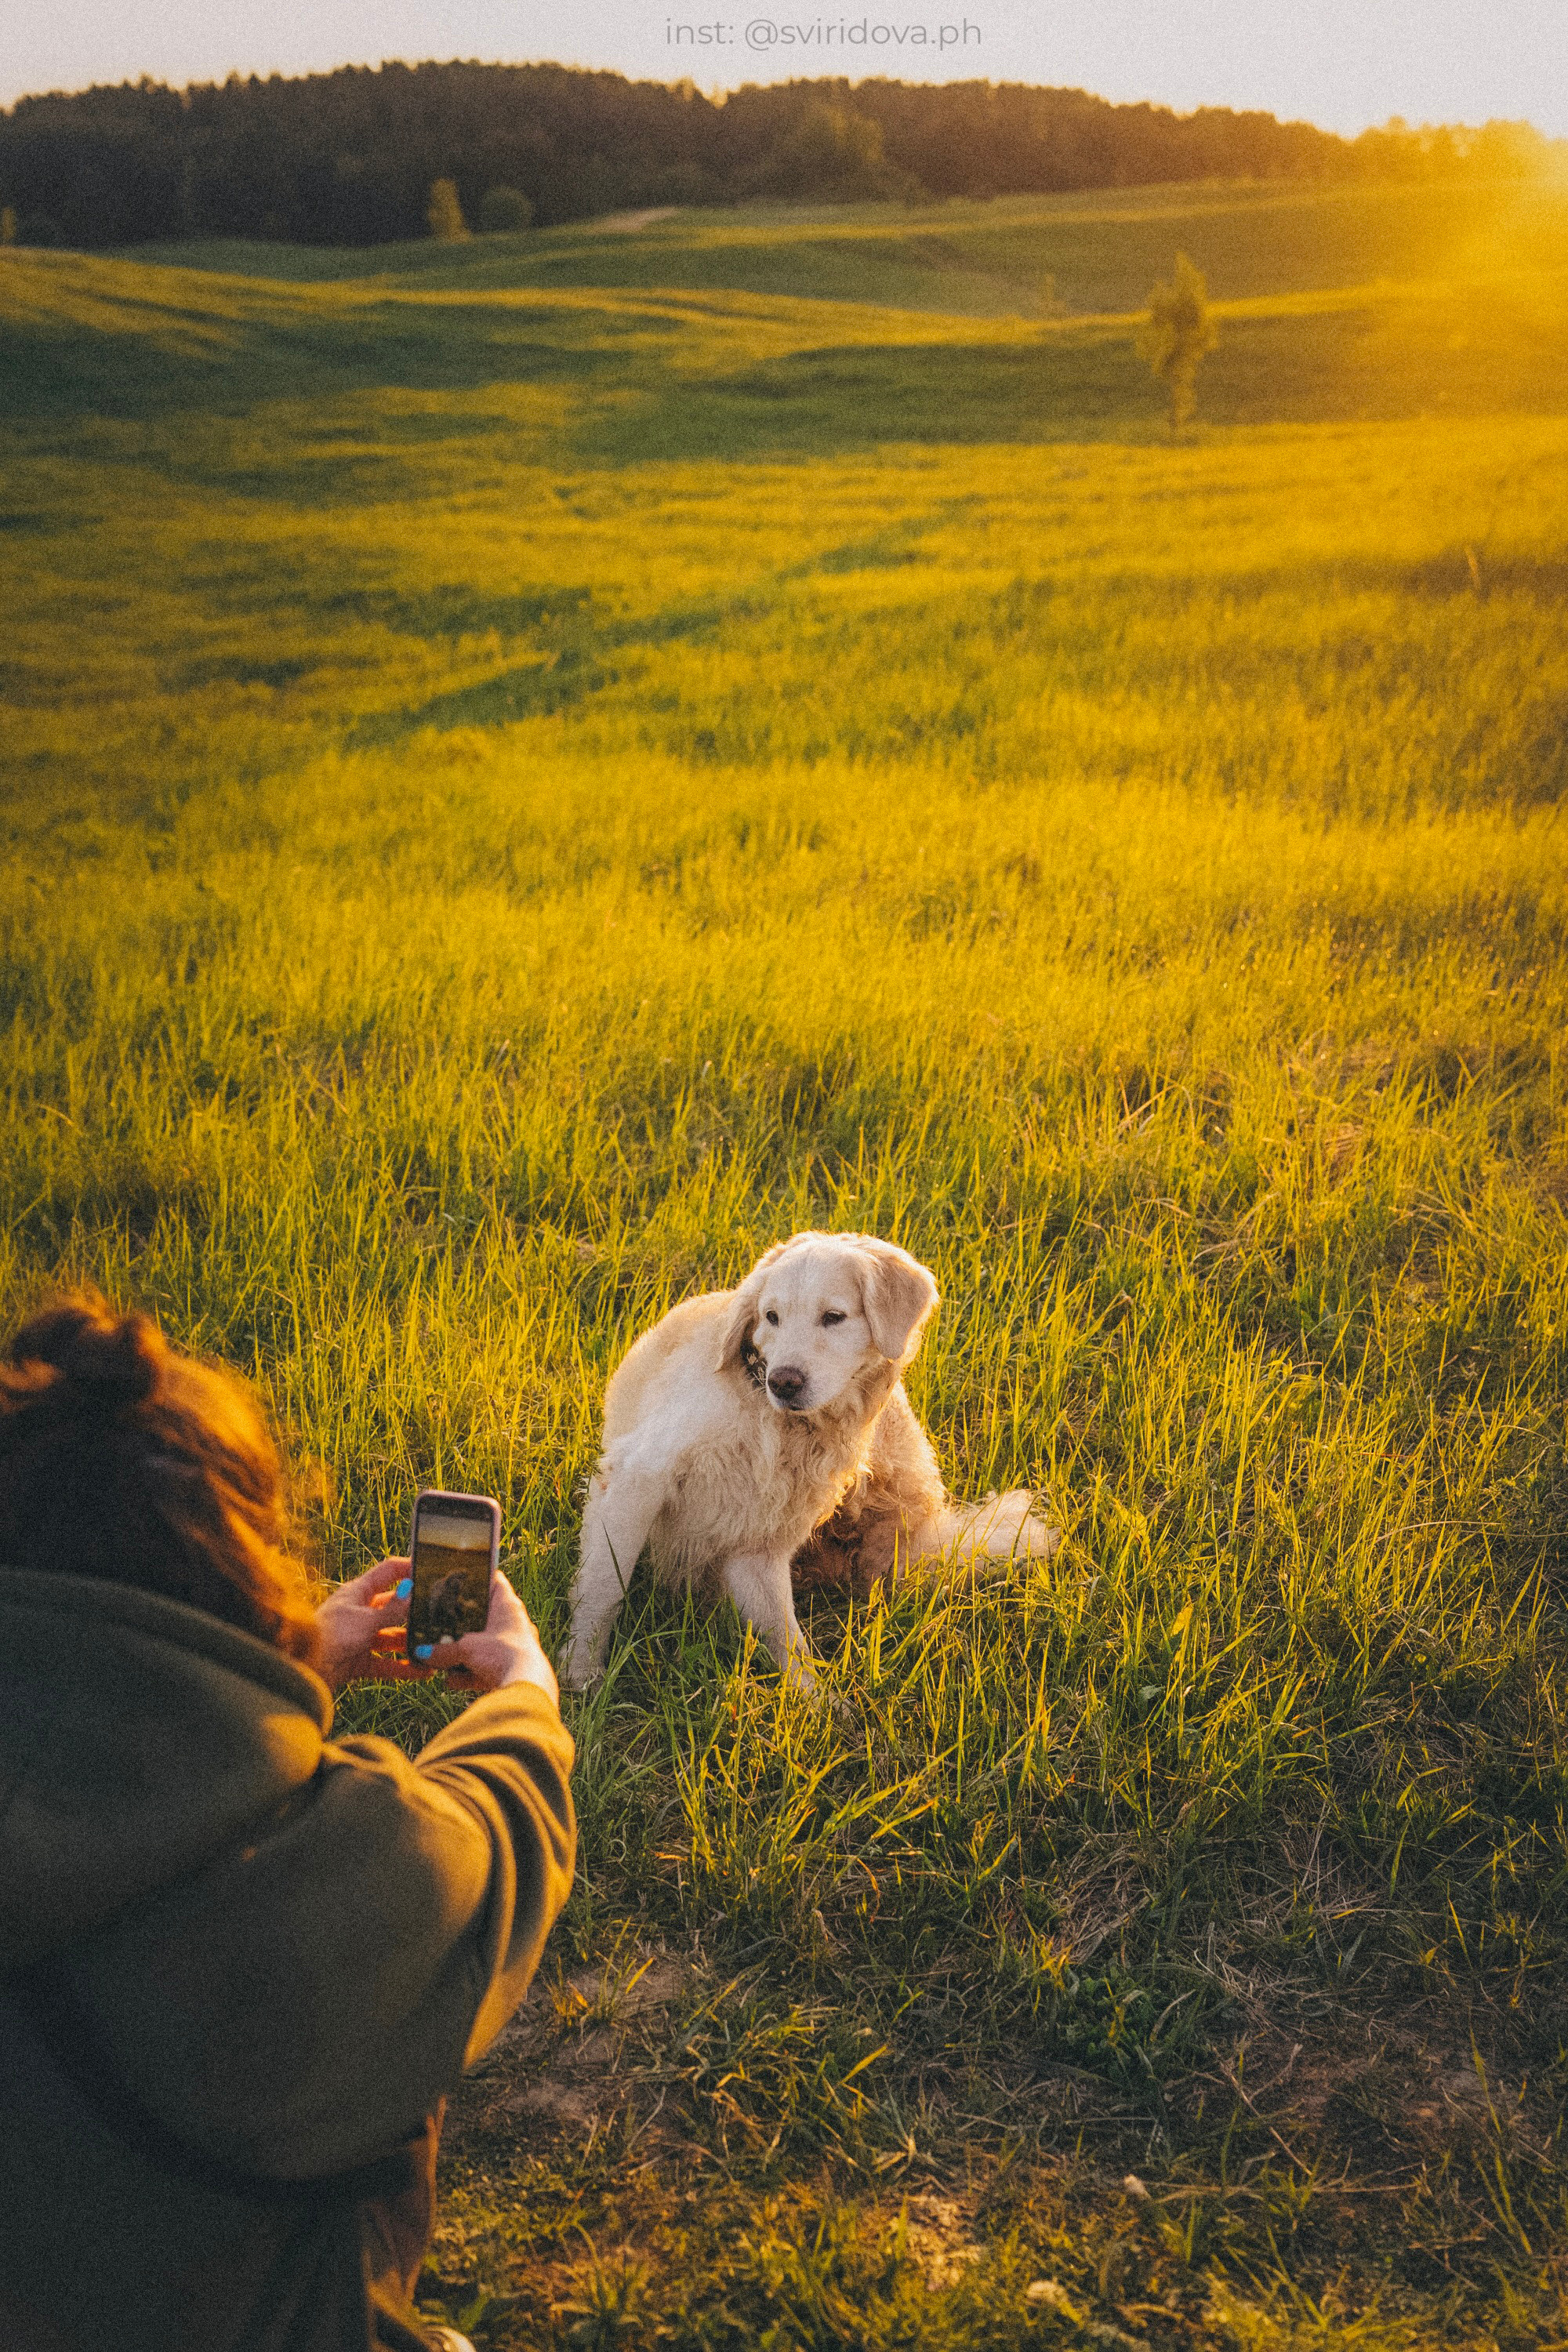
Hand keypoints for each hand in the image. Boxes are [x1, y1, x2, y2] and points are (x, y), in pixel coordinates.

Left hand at [313, 1556, 420, 1691]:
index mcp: (358, 1592)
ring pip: (392, 1637)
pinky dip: (402, 1667)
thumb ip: (392, 1609)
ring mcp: (360, 1637)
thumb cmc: (329, 1635)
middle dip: (414, 1613)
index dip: (407, 1567)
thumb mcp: (365, 1619)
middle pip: (393, 1607)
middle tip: (439, 1615)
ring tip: (433, 1647)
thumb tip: (413, 1590)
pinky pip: (386, 1663)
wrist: (304, 1670)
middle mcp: (360, 1612)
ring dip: (410, 1643)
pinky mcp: (359, 1661)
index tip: (430, 1568)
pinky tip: (422, 1671)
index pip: (387, 1572)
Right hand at [442, 1570, 558, 1704]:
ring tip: (441, 1656)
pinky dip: (468, 1675)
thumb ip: (443, 1650)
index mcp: (507, 1606)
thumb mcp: (467, 1649)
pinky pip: (485, 1668)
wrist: (526, 1689)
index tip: (459, 1578)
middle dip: (462, 1623)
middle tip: (441, 1621)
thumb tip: (422, 1653)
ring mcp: (511, 1646)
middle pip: (484, 1616)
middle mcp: (512, 1623)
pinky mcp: (509, 1669)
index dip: (477, 1577)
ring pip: (483, 1644)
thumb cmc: (502, 1656)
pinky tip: (451, 1681)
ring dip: (462, 1653)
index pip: (494, 1581)